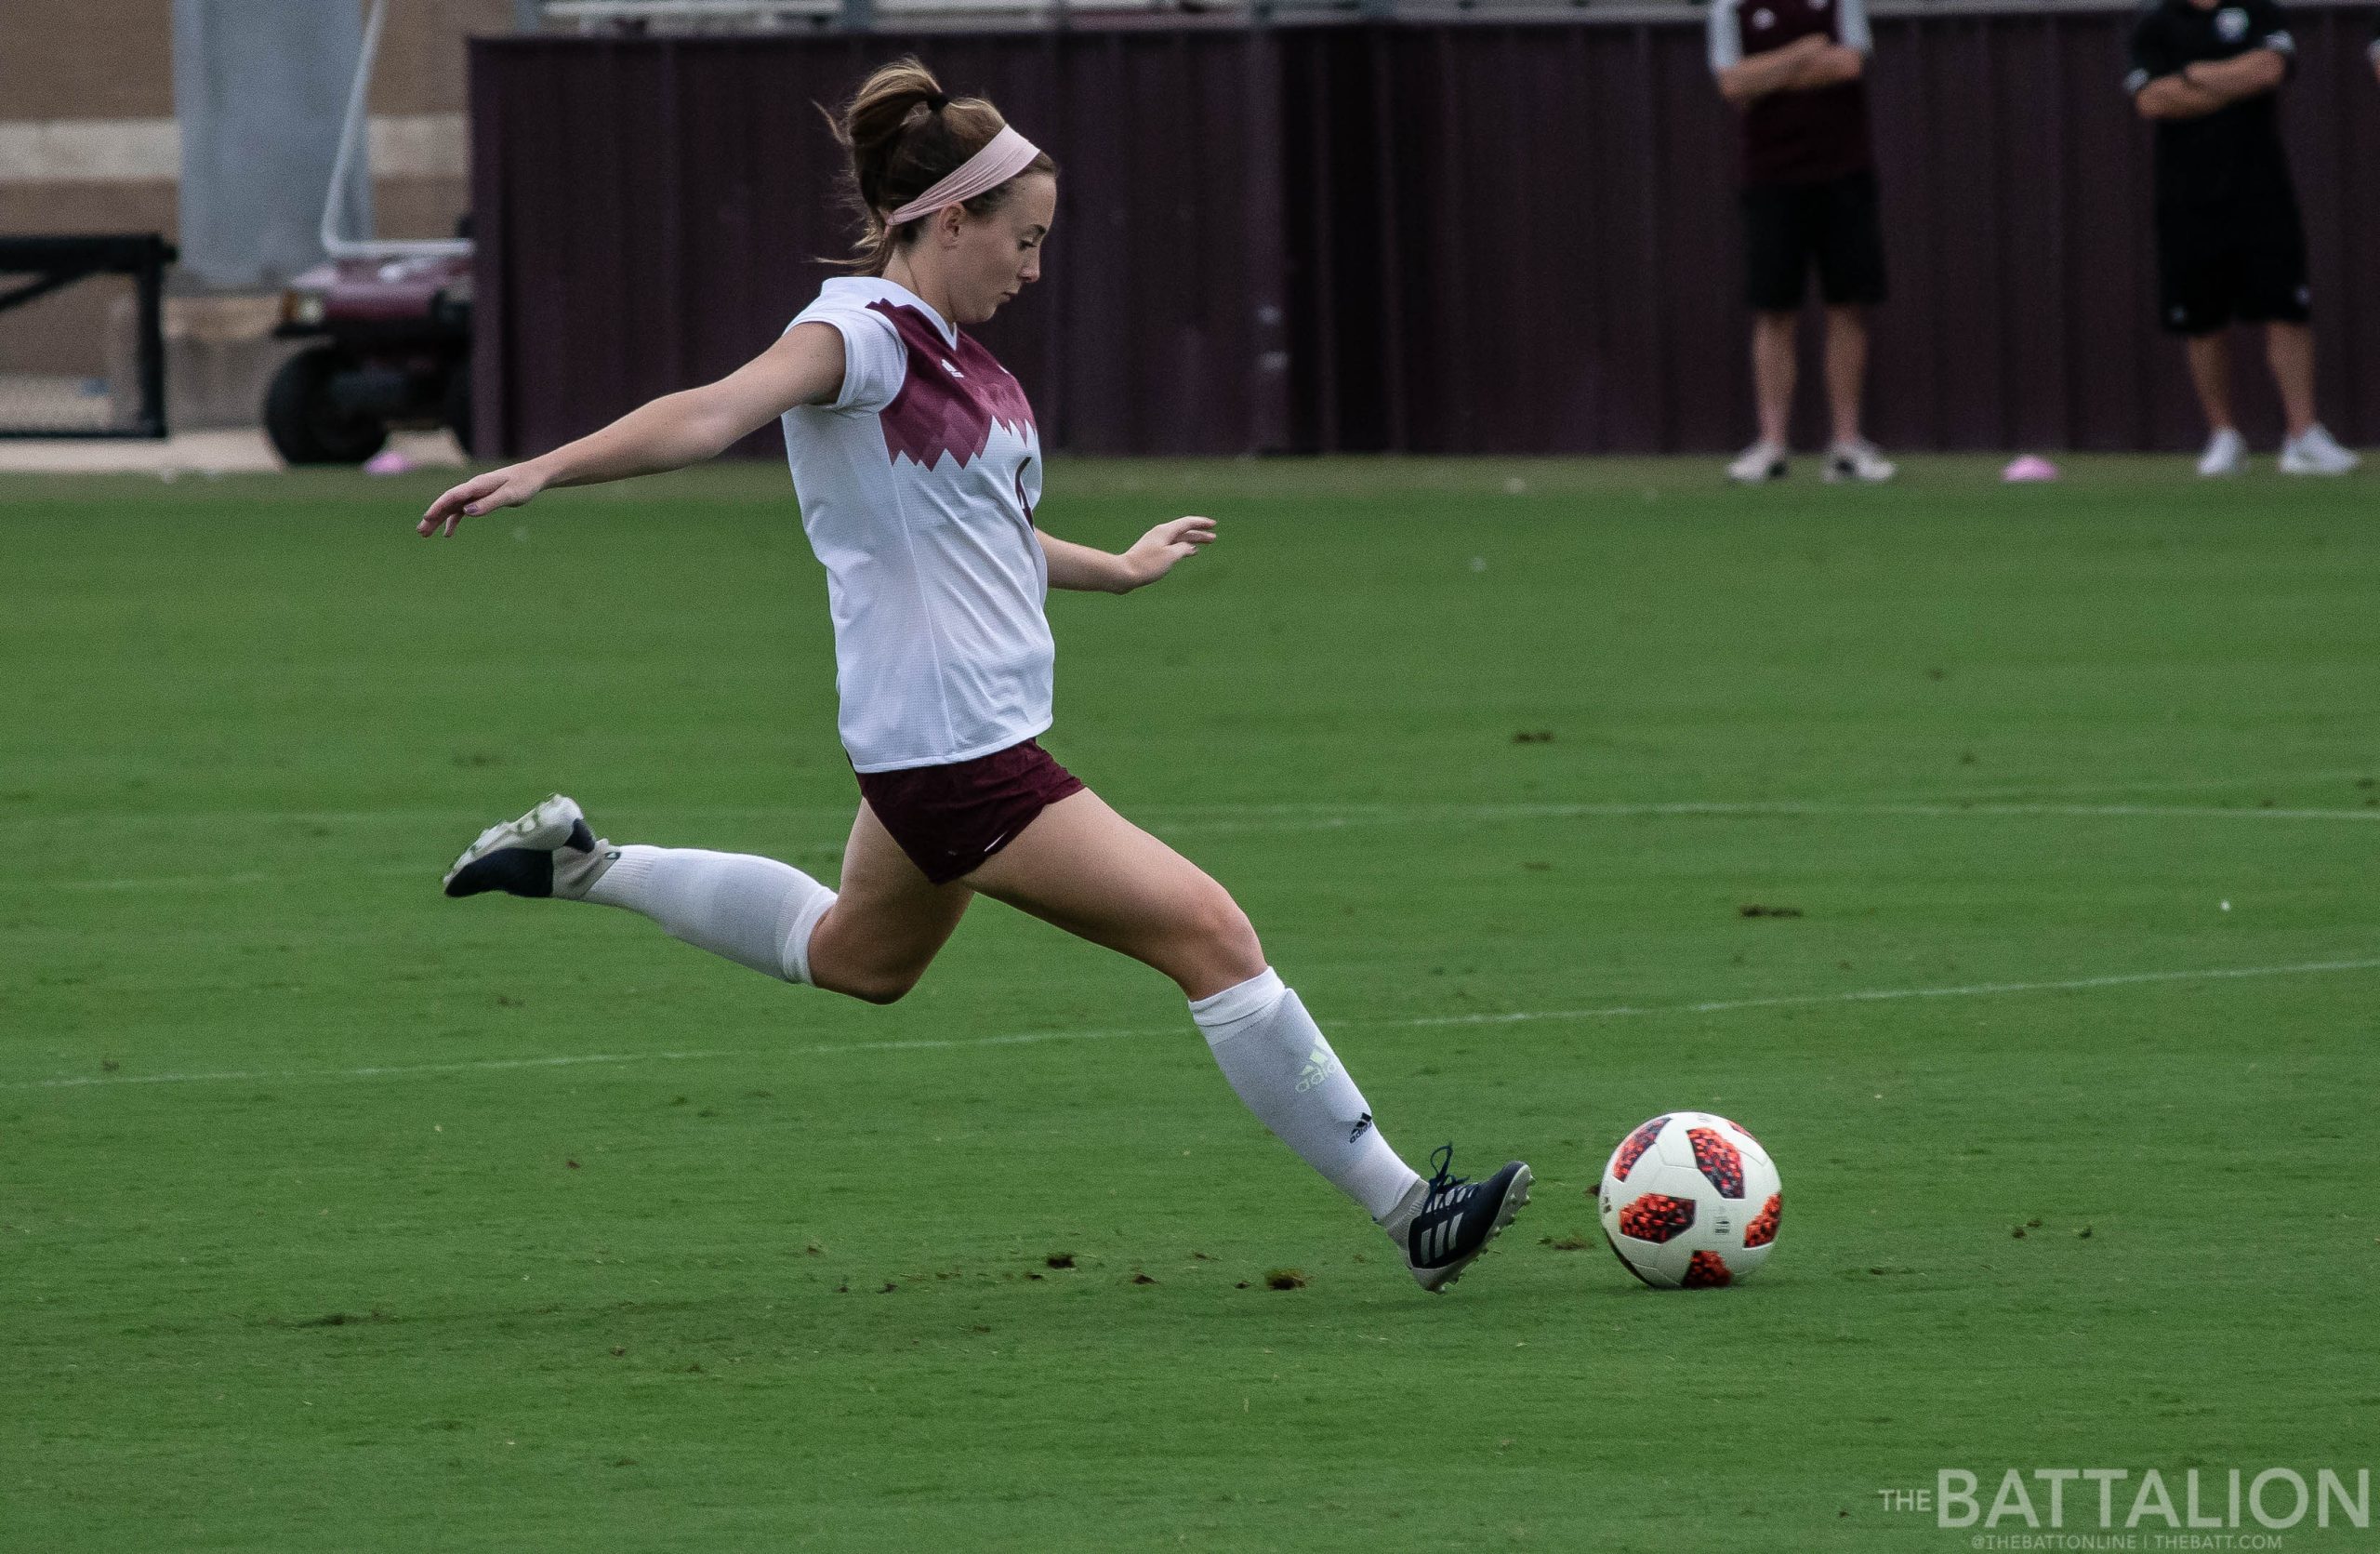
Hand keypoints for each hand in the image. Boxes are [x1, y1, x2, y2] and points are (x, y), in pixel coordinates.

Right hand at [418, 462, 545, 537]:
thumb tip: (467, 512)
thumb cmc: (524, 483)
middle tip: (421, 532)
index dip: (439, 507)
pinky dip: (454, 521)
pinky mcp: (480, 499)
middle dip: (433, 517)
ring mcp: (475, 494)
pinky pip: (461, 511)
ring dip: (438, 520)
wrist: (533, 475)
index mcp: (478, 485)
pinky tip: (448, 534)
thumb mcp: (510, 495)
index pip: (453, 496)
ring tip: (425, 534)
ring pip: (451, 508)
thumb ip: (490, 503)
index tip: (427, 517)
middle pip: (447, 503)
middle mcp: (473, 488)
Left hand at [1120, 516, 1215, 588]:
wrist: (1124, 573)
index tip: (1213, 524)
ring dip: (1192, 541)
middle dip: (1199, 534)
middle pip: (1184, 531)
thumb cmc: (1147, 565)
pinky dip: (1183, 547)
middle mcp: (1160, 533)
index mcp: (1165, 531)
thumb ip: (1183, 548)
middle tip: (1213, 538)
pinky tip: (1188, 552)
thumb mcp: (1170, 556)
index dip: (1201, 523)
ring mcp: (1155, 542)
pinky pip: (1172, 546)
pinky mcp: (1152, 552)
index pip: (1187, 523)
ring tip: (1204, 544)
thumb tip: (1189, 547)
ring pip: (1178, 539)